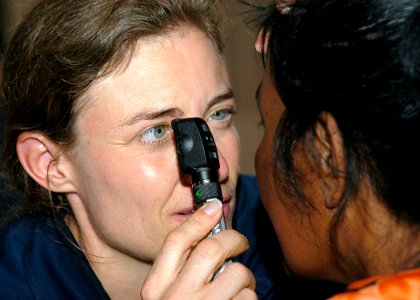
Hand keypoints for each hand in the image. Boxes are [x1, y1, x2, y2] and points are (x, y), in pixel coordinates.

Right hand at [141, 199, 256, 299]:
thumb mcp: (167, 297)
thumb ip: (180, 270)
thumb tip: (208, 232)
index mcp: (156, 290)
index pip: (176, 241)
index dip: (199, 219)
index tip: (213, 207)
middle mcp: (176, 299)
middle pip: (212, 249)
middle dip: (233, 238)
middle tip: (239, 242)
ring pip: (237, 273)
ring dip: (246, 276)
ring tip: (240, 286)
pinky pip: (249, 298)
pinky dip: (250, 298)